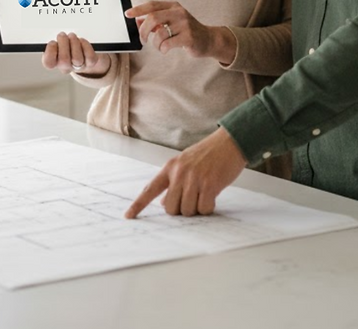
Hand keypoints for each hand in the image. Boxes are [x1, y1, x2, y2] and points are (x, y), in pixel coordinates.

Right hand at [41, 32, 109, 76]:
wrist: (83, 54)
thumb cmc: (67, 48)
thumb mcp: (56, 44)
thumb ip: (53, 44)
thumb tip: (53, 42)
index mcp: (55, 62)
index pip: (48, 63)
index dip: (50, 52)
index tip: (53, 42)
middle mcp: (66, 67)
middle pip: (63, 61)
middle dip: (63, 43)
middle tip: (63, 36)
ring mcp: (78, 66)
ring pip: (77, 59)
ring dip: (74, 43)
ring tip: (72, 37)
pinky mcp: (90, 63)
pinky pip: (89, 56)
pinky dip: (85, 45)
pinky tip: (81, 41)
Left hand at [125, 1, 236, 63]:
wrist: (208, 39)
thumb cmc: (188, 31)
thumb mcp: (171, 22)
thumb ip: (156, 21)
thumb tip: (138, 21)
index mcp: (173, 6)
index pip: (152, 5)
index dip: (138, 9)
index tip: (128, 14)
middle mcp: (179, 12)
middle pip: (153, 18)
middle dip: (143, 31)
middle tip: (142, 39)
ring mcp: (185, 24)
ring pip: (159, 33)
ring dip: (155, 43)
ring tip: (159, 46)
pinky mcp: (189, 37)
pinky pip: (167, 44)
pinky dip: (162, 49)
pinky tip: (166, 49)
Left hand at [125, 127, 246, 217]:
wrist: (229, 142)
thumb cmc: (208, 154)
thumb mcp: (185, 164)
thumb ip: (173, 182)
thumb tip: (165, 204)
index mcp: (170, 167)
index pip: (150, 189)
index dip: (138, 205)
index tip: (128, 216)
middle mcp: (179, 173)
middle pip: (171, 209)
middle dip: (181, 210)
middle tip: (193, 198)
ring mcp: (194, 179)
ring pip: (187, 211)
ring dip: (196, 208)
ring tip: (204, 193)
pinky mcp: (210, 185)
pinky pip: (204, 209)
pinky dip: (209, 207)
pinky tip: (213, 195)